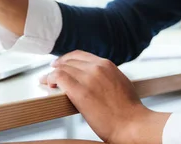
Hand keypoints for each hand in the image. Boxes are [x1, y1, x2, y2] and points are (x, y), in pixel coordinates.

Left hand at [41, 51, 169, 143]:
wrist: (133, 124)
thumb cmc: (129, 111)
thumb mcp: (121, 83)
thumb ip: (107, 76)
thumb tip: (97, 78)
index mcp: (107, 65)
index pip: (80, 55)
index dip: (67, 59)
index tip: (61, 64)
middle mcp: (97, 67)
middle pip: (69, 61)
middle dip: (58, 66)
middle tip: (51, 73)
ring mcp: (88, 78)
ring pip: (62, 68)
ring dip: (52, 74)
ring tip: (47, 81)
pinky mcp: (80, 91)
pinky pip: (59, 77)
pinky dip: (50, 79)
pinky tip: (48, 84)